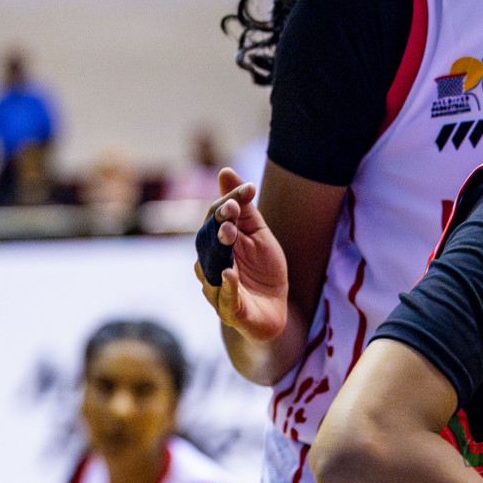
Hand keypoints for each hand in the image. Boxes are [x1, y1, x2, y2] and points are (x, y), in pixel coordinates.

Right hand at [193, 168, 290, 341]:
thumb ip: (244, 208)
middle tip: (230, 211)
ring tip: (228, 234)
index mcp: (217, 243)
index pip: (214, 218)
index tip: (246, 191)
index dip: (227, 204)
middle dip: (218, 225)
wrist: (275, 310)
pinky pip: (224, 298)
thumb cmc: (264, 270)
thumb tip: (226, 171)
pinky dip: (226, 286)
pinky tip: (231, 273)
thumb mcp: (259, 235)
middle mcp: (211, 264)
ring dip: (219, 252)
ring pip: (209, 269)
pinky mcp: (230, 310)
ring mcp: (217, 289)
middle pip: (207, 241)